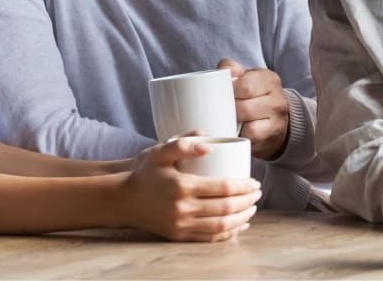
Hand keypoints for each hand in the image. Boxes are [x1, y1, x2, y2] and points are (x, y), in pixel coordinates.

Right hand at [119, 136, 260, 241]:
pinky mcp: (179, 235)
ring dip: (241, 218)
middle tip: (258, 193)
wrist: (124, 199)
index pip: (222, 188)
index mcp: (181, 186)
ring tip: (252, 208)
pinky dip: (228, 233)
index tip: (254, 182)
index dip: (243, 186)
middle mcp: (183, 208)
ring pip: (220, 225)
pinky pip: (210, 238)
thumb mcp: (160, 152)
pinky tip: (238, 225)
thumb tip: (209, 145)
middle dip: (247, 201)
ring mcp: (181, 224)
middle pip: (225, 208)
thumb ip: (183, 144)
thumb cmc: (144, 172)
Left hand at [218, 58, 288, 159]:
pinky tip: (235, 130)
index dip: (230, 91)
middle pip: (245, 107)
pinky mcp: (272, 135)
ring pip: (249, 124)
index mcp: (270, 80)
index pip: (246, 86)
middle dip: (228, 109)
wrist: (276, 118)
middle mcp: (278, 100)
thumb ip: (232, 68)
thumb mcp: (246, 76)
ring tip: (227, 118)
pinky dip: (240, 134)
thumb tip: (225, 71)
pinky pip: (251, 136)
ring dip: (233, 122)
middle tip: (220, 108)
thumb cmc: (254, 94)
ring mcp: (277, 120)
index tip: (222, 93)